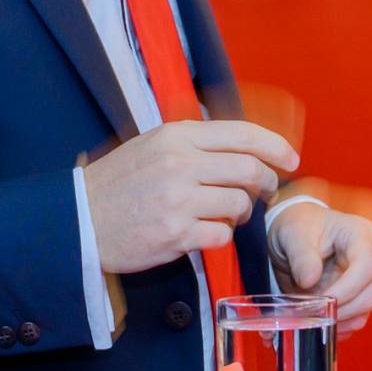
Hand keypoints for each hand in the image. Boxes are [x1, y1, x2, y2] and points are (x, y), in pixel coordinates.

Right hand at [83, 120, 299, 274]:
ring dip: (240, 212)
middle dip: (265, 183)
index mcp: (176, 136)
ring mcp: (178, 200)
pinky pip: (222, 235)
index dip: (275, 146)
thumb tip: (240, 143)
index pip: (242, 134)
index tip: (290, 158)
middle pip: (249, 170)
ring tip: (224, 214)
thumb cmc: (119, 183)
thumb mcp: (153, 145)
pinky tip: (203, 232)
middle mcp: (180, 163)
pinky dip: (220, 236)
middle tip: (262, 191)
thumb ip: (194, 141)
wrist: (80, 219)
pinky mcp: (176, 234)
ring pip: (239, 204)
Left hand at [269, 202, 371, 338]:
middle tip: (311, 314)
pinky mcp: (356, 297)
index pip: (366, 265)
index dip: (347, 288)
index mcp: (358, 234)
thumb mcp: (292, 234)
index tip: (322, 300)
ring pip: (365, 311)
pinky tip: (316, 323)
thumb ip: (301, 256)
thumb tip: (309, 281)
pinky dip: (336, 327)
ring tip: (310, 318)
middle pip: (370, 293)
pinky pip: (354, 320)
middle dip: (342, 310)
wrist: (294, 233)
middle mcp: (369, 258)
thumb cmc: (297, 225)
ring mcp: (366, 280)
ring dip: (338, 321)